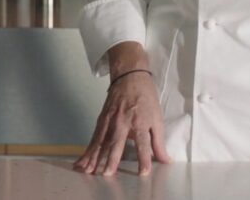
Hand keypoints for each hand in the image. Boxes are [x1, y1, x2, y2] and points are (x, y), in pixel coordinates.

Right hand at [75, 41, 170, 175]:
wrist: (130, 76)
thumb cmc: (146, 98)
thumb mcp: (157, 119)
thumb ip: (159, 142)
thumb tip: (165, 160)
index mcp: (140, 122)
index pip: (143, 143)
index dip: (144, 158)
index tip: (143, 172)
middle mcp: (123, 122)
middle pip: (116, 142)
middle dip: (111, 158)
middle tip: (107, 173)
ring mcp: (110, 120)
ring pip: (101, 141)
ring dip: (94, 157)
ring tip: (88, 171)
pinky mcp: (101, 119)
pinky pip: (94, 137)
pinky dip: (88, 149)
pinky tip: (84, 160)